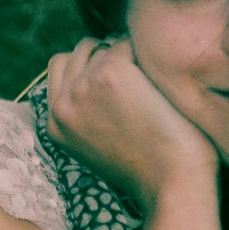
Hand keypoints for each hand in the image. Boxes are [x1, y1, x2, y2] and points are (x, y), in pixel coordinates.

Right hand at [42, 36, 217, 214]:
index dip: (89, 65)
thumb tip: (93, 79)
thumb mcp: (98, 147)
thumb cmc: (148, 170)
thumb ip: (86, 115)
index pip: (59, 69)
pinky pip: (128, 43)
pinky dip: (146, 55)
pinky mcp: (112, 72)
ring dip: (126, 54)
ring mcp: (84, 86)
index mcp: (55, 124)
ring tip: (151, 79)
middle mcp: (63, 104)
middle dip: (106, 54)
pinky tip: (161, 81)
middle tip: (138, 73)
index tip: (118, 77)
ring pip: (103, 45)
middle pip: (79, 52)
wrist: (173, 186)